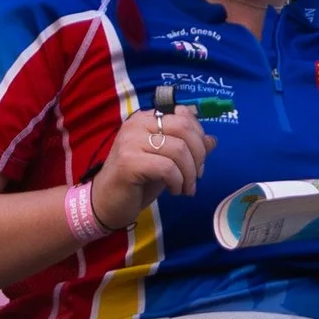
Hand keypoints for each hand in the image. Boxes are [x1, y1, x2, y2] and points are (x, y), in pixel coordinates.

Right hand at [91, 99, 211, 230]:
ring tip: (186, 188)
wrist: (106, 202)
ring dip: (190, 174)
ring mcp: (131, 141)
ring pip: (179, 150)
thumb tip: (213, 140)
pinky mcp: (129, 162)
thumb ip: (187, 148)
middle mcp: (137, 124)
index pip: (184, 116)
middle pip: (184, 129)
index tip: (199, 162)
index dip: (199, 138)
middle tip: (197, 176)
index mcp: (146, 119)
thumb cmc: (137, 181)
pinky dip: (178, 182)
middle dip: (199, 155)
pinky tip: (175, 191)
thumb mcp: (167, 161)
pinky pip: (167, 168)